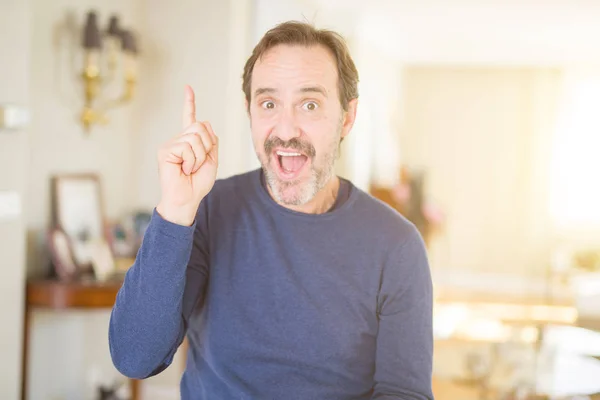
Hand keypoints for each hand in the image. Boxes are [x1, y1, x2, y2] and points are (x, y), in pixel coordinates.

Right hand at [156, 85, 218, 225]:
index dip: (189, 103)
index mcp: (189, 141)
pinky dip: (191, 160)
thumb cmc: (198, 183)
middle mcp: (178, 140)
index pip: (190, 118)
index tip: (188, 88)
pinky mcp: (165, 150)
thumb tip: (205, 124)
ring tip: (190, 168)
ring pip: (195, 137)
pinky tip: (183, 169)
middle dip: (207, 146)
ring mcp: (170, 144)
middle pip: (200, 127)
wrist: (187, 199)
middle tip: (198, 164)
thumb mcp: (211, 161)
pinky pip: (187, 147)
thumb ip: (211, 142)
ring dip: (199, 156)